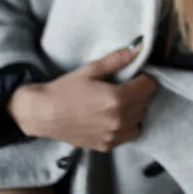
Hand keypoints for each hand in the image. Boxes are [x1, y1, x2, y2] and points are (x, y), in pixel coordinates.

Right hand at [7, 42, 157, 151]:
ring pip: (139, 119)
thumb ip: (118, 59)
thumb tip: (139, 47)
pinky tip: (114, 116)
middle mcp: (118, 120)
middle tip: (126, 85)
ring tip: (120, 101)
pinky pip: (129, 134)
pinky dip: (127, 125)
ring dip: (136, 109)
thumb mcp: (92, 69)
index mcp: (117, 98)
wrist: (44, 114)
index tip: (135, 75)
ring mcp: (113, 136)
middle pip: (145, 102)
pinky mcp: (106, 146)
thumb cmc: (66, 89)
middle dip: (140, 92)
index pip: (148, 86)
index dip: (144, 78)